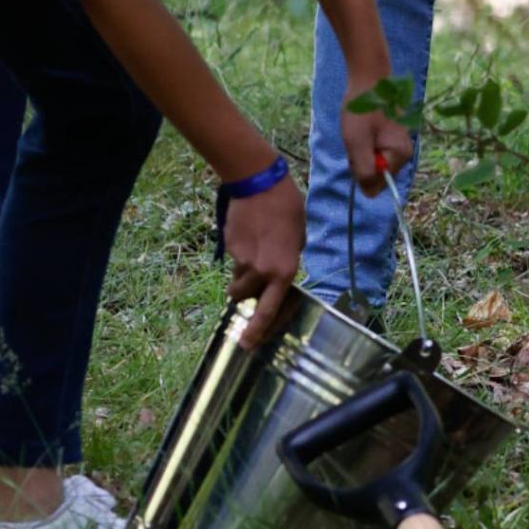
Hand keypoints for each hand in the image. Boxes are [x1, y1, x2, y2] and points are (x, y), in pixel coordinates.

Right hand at [223, 175, 307, 345]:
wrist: (259, 183)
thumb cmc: (287, 207)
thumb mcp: (299, 236)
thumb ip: (288, 259)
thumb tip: (278, 271)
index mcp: (284, 271)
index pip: (269, 311)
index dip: (257, 331)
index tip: (247, 345)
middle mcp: (262, 271)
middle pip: (245, 297)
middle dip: (244, 294)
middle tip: (246, 285)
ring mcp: (243, 260)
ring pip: (237, 279)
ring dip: (241, 274)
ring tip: (251, 251)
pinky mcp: (229, 247)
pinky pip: (233, 260)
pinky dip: (238, 254)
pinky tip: (247, 234)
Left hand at [342, 98, 412, 193]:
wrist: (368, 81)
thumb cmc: (362, 111)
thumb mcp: (358, 144)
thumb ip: (365, 171)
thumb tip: (369, 194)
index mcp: (400, 156)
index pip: (379, 185)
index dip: (363, 172)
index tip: (358, 150)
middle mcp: (403, 154)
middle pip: (377, 175)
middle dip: (362, 162)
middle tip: (356, 141)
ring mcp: (397, 147)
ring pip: (372, 164)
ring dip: (360, 153)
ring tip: (358, 133)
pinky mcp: (390, 140)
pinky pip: (373, 153)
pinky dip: (363, 145)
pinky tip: (362, 130)